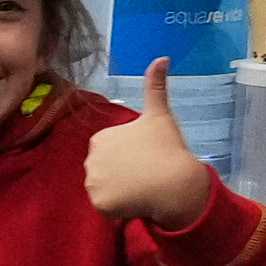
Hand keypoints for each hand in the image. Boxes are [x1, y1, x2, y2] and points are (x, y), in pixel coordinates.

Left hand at [83, 64, 218, 226]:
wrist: (175, 184)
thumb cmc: (168, 148)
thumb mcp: (159, 115)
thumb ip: (155, 86)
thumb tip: (161, 57)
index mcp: (100, 138)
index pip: (109, 153)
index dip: (128, 157)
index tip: (144, 158)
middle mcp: (89, 159)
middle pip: (105, 172)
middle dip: (122, 175)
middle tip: (144, 174)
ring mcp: (92, 182)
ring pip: (105, 190)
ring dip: (120, 192)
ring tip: (141, 188)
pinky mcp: (98, 203)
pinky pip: (106, 207)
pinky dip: (118, 208)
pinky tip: (135, 201)